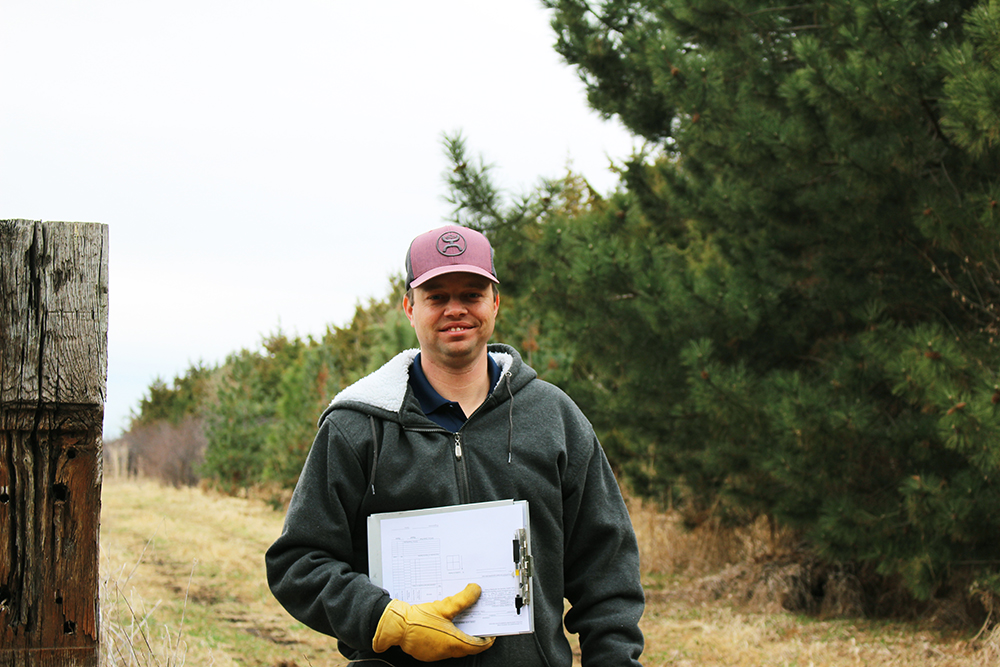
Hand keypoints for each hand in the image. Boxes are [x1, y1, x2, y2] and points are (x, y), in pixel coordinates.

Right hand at [372, 583, 495, 660]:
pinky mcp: (427, 652)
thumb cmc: (418, 619)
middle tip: (479, 625)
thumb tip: (476, 591)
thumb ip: (463, 599)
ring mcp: (436, 654)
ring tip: (463, 622)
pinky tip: (446, 626)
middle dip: (475, 636)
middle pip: (467, 647)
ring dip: (461, 636)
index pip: (478, 646)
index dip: (487, 639)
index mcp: (453, 643)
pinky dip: (448, 638)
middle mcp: (446, 651)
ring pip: (455, 647)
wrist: (395, 626)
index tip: (491, 632)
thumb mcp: (444, 606)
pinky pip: (443, 646)